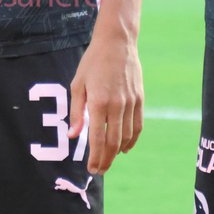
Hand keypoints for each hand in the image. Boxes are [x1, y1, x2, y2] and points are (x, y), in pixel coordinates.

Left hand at [68, 28, 143, 175]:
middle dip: (106, 159)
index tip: (92, 168)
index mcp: (98, 102)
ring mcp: (131, 103)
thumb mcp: (78, 84)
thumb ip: (76, 112)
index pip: (98, 138)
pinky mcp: (140, 99)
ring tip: (109, 160)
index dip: (96, 157)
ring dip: (117, 152)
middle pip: (113, 142)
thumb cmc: (93, 63)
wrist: (117, 43)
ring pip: (126, 136)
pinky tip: (124, 147)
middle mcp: (117, 105)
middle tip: (100, 170)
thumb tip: (73, 135)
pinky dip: (131, 140)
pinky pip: (137, 126)